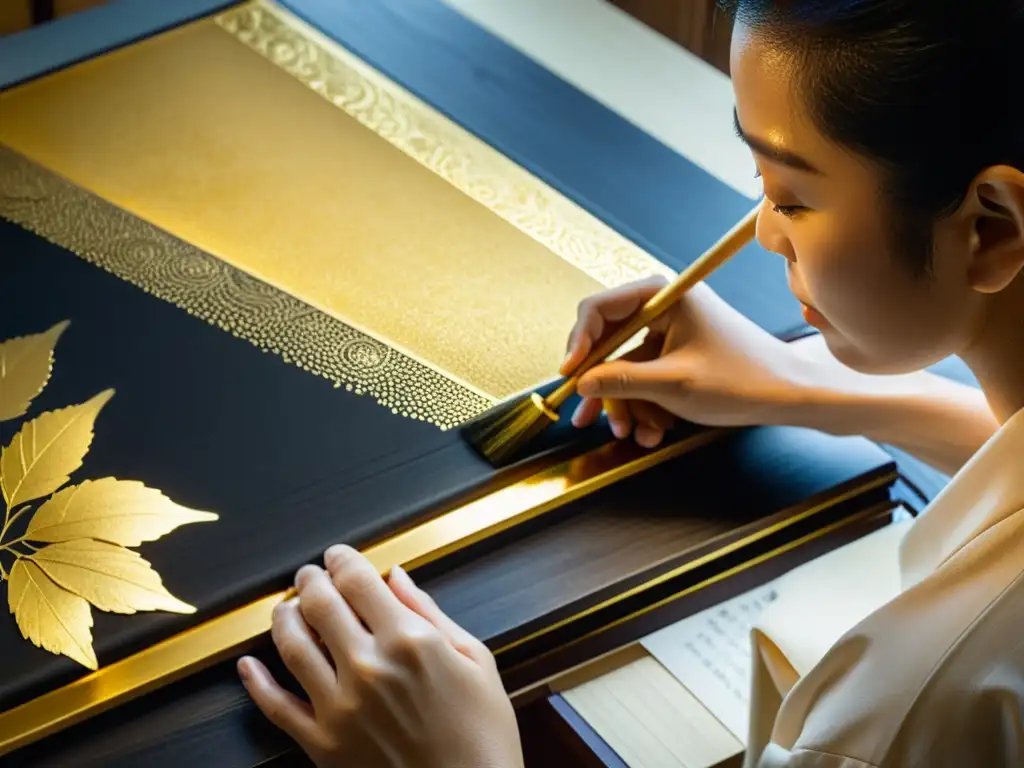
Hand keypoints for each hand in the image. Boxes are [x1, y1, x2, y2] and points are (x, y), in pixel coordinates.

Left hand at [238, 546, 523, 767]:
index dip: (343, 560)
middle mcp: (368, 668)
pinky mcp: (323, 744)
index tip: (340, 556)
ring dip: (283, 617)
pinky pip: (275, 707)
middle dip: (311, 581)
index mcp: (410, 641)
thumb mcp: (477, 661)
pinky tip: (248, 665)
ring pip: (291, 646)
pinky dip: (255, 682)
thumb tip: (398, 578)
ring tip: (285, 608)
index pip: (358, 581)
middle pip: (320, 605)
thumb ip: (431, 613)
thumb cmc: (482, 737)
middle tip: (310, 575)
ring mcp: (340, 707)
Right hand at [563, 276, 807, 446]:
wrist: (789, 395)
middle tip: (588, 418)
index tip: (569, 378)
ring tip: (634, 434)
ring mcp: (668, 330)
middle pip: (607, 342)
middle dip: (602, 386)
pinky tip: (652, 430)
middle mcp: (662, 306)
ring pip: (624, 366)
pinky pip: (644, 377)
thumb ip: (621, 381)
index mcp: (663, 295)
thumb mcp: (673, 385)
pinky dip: (643, 404)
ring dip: (624, 403)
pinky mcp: (675, 353)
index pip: (599, 309)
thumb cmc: (741, 380)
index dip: (578, 343)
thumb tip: (579, 383)